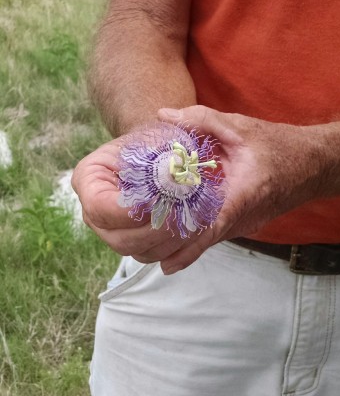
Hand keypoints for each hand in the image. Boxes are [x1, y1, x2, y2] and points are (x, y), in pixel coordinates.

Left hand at [71, 106, 322, 273]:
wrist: (314, 165)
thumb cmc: (280, 145)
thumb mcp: (240, 126)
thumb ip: (200, 119)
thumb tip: (162, 116)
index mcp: (242, 194)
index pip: (206, 224)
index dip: (177, 236)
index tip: (149, 240)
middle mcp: (240, 218)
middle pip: (198, 242)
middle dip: (165, 245)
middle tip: (130, 242)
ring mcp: (241, 226)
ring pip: (202, 246)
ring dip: (173, 249)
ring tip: (140, 246)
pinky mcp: (240, 226)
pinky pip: (209, 241)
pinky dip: (187, 247)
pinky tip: (165, 254)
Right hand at [71, 136, 189, 265]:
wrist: (160, 150)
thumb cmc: (155, 141)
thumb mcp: (158, 139)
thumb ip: (162, 159)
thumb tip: (175, 180)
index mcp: (89, 180)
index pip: (99, 207)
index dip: (132, 211)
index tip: (162, 199)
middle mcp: (95, 213)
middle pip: (120, 239)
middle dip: (158, 230)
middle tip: (184, 213)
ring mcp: (114, 232)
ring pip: (140, 253)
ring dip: (171, 241)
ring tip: (193, 220)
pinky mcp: (136, 243)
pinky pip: (154, 255)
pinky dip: (177, 247)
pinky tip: (193, 227)